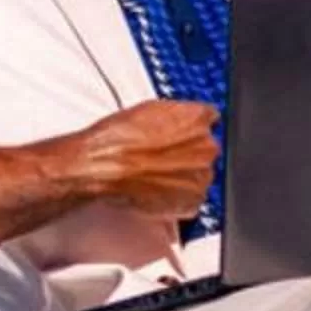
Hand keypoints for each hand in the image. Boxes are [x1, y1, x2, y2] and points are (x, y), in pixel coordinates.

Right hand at [0, 101, 217, 252]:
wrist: (101, 167)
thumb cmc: (116, 137)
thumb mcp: (149, 109)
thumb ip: (177, 113)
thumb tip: (186, 117)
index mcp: (200, 117)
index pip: (210, 119)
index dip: (191, 129)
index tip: (181, 135)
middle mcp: (207, 146)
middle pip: (206, 149)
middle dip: (188, 154)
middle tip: (161, 158)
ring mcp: (202, 176)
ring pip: (199, 175)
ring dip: (183, 176)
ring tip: (153, 175)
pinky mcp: (192, 202)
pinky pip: (191, 199)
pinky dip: (177, 197)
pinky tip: (155, 189)